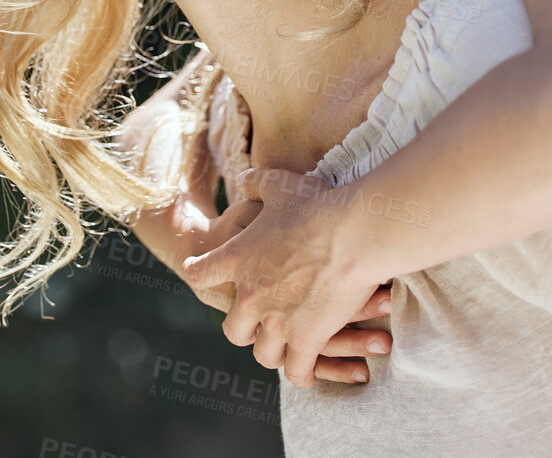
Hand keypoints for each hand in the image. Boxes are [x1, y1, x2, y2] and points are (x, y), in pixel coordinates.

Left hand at [183, 166, 389, 388]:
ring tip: (285, 349)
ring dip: (273, 351)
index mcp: (239, 258)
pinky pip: (297, 371)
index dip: (199, 274)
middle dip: (243, 329)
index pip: (201, 274)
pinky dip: (302, 373)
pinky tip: (308, 370)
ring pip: (263, 354)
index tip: (197, 274)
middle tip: (256, 325)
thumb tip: (242, 178)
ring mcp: (276, 321)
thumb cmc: (320, 206)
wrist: (354, 234)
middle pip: (232, 329)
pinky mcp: (305, 339)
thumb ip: (257, 183)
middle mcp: (250, 295)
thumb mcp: (281, 185)